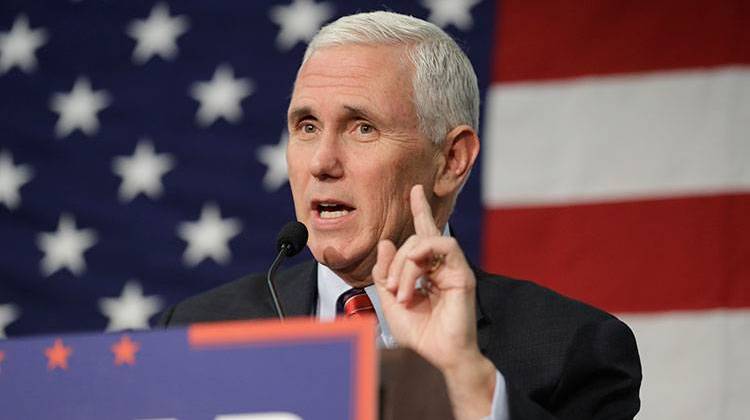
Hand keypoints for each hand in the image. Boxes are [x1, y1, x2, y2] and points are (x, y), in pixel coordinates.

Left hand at [372, 184, 495, 418]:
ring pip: (426, 241)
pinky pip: (446, 246)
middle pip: (415, 239)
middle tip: (392, 291)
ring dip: (407, 265)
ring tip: (403, 293)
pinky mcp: (463, 274)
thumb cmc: (421, 333)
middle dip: (395, 262)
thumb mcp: (391, 302)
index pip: (423, 233)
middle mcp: (441, 265)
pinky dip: (425, 251)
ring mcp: (453, 268)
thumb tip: (386, 243)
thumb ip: (385, 273)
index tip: (415, 190)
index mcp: (426, 269)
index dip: (420, 210)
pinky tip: (415, 269)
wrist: (441, 355)